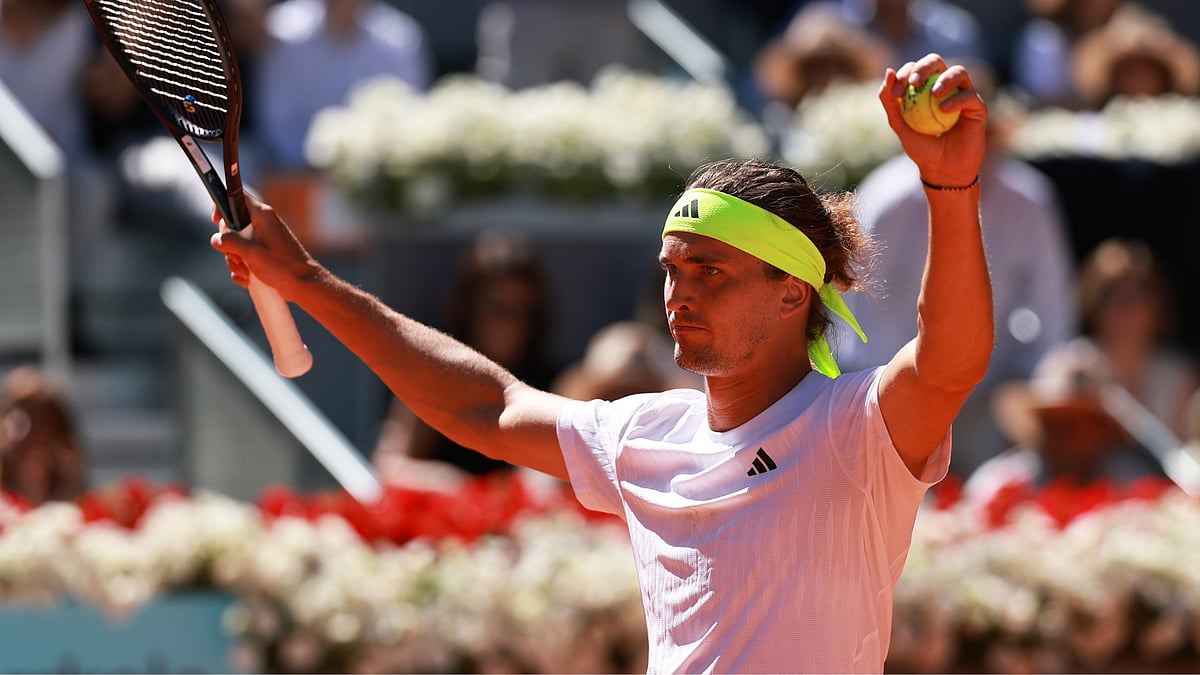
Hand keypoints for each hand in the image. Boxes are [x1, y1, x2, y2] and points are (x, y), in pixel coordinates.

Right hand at [209, 193, 321, 299]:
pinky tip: (249, 278)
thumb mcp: (252, 253)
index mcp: (262, 216)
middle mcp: (263, 224)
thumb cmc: (282, 266)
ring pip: (236, 244)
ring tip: (248, 271)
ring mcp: (263, 239)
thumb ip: (230, 242)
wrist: (303, 284)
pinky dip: (243, 269)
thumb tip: (216, 239)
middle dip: (230, 244)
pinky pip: (244, 257)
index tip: (216, 220)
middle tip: (239, 257)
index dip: (222, 205)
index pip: (236, 197)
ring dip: (236, 260)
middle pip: (232, 226)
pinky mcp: (264, 254)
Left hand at [878, 53, 986, 187]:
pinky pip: (969, 95)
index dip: (905, 74)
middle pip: (937, 62)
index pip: (916, 69)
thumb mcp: (900, 125)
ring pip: (958, 71)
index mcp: (925, 88)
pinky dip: (956, 99)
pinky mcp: (977, 107)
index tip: (896, 92)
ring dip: (944, 79)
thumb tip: (888, 71)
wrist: (942, 170)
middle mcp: (945, 86)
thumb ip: (890, 101)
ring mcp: (963, 94)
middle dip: (924, 66)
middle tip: (914, 82)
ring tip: (934, 93)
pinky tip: (944, 110)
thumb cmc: (921, 149)